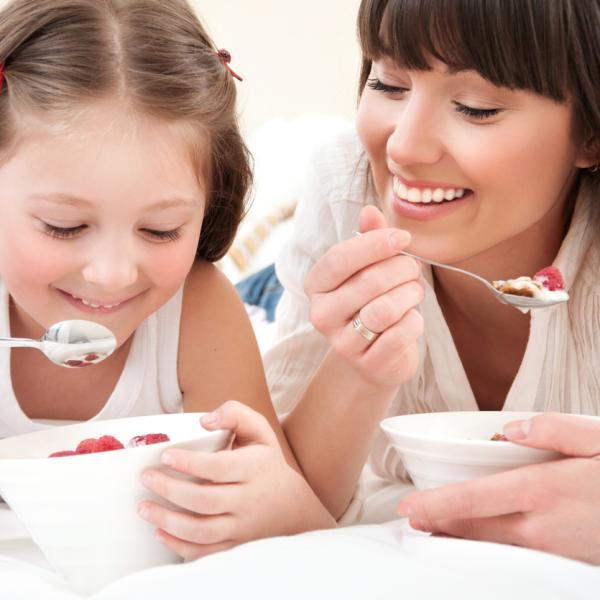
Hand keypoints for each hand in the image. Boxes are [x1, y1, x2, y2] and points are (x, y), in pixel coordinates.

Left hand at [138, 401, 334, 559]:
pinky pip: (205, 553)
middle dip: (170, 490)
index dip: (189, 462)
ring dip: (168, 521)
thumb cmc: (266, 463)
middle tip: (146, 478)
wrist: (291, 508)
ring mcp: (242, 528)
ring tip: (144, 507)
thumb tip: (205, 421)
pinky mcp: (235, 547)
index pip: (219, 467)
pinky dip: (179, 546)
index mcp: (254, 469)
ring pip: (202, 531)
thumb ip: (235, 414)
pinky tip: (160, 532)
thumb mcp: (259, 432)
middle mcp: (249, 500)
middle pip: (205, 500)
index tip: (165, 455)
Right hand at [304, 205, 423, 386]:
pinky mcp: (367, 364)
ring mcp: (341, 342)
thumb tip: (369, 210)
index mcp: (316, 285)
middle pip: (369, 282)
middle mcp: (321, 314)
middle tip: (413, 270)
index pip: (340, 259)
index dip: (375, 244)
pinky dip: (415, 321)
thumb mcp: (368, 269)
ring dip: (410, 294)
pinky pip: (400, 334)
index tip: (404, 238)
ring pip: (385, 308)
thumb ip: (369, 239)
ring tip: (413, 293)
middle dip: (402, 270)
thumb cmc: (372, 303)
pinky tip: (411, 319)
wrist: (375, 358)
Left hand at [396, 413, 599, 563]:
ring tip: (433, 529)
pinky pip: (513, 557)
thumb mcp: (599, 439)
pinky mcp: (564, 563)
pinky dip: (486, 549)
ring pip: (490, 547)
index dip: (436, 505)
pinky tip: (476, 541)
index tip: (407, 507)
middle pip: (473, 529)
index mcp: (542, 490)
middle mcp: (541, 527)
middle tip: (411, 518)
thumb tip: (509, 430)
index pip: (473, 500)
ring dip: (458, 539)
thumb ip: (553, 429)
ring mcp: (553, 551)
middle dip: (438, 524)